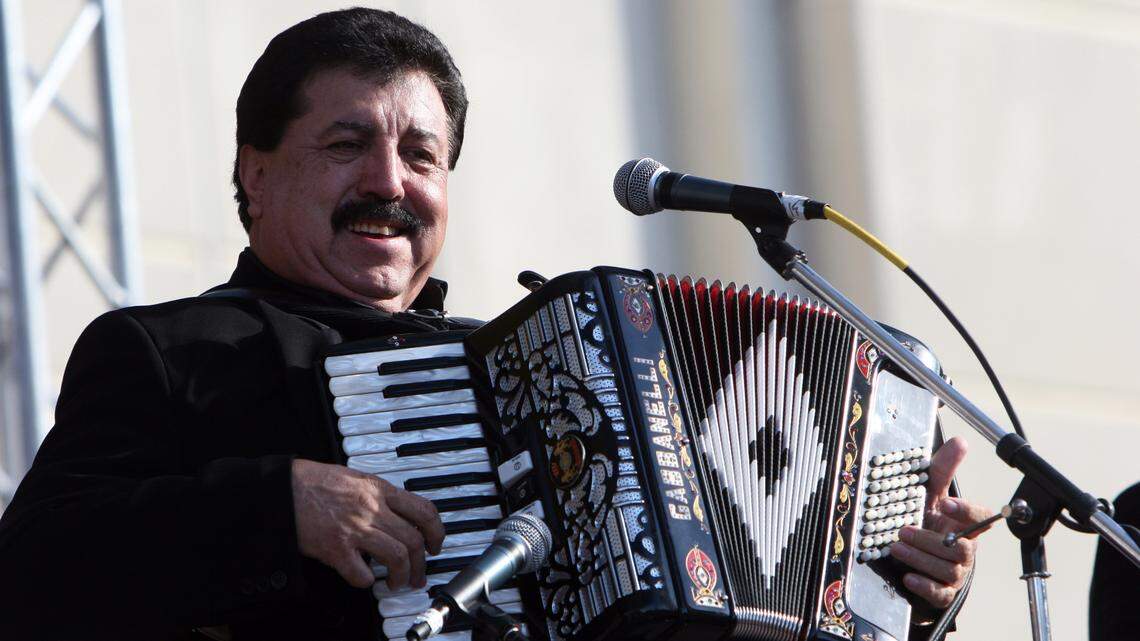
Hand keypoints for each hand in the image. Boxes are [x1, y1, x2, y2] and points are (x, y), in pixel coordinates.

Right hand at [291, 459, 443, 589]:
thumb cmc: (315, 482)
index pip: (424, 511)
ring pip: (396, 557)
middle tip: (418, 574)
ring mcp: (354, 529)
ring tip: (397, 582)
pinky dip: (366, 581)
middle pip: (413, 541)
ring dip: (401, 576)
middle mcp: (371, 508)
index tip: (435, 545)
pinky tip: (364, 578)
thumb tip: (400, 514)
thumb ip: (379, 494)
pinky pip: (361, 574)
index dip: (436, 532)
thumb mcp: (356, 478)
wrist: (282, 488)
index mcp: (379, 489)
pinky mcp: (335, 548)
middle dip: (421, 564)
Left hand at [890, 437, 992, 607]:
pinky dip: (924, 585)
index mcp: (963, 525)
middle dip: (930, 539)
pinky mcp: (943, 591)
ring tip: (896, 547)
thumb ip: (942, 470)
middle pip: (960, 548)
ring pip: (948, 569)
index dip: (967, 511)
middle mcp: (964, 549)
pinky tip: (908, 577)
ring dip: (920, 558)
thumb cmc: (925, 521)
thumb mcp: (929, 494)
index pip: (981, 518)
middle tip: (903, 530)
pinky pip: (940, 592)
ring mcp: (955, 573)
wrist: (910, 557)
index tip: (946, 502)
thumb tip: (960, 442)